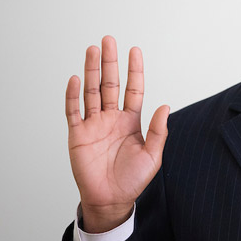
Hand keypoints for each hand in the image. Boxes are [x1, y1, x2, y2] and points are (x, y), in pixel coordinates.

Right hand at [65, 35, 169, 232]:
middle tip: (108, 40)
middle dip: (110, 62)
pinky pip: (74, 111)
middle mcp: (112, 118)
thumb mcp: (153, 156)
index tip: (135, 50)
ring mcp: (94, 124)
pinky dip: (74, 95)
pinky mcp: (78, 134)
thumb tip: (166, 106)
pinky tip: (76, 79)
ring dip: (92, 71)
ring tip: (92, 50)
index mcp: (131, 120)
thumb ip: (158, 131)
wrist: (111, 200)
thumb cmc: (133, 180)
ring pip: (92, 92)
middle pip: (110, 84)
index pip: (133, 89)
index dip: (134, 70)